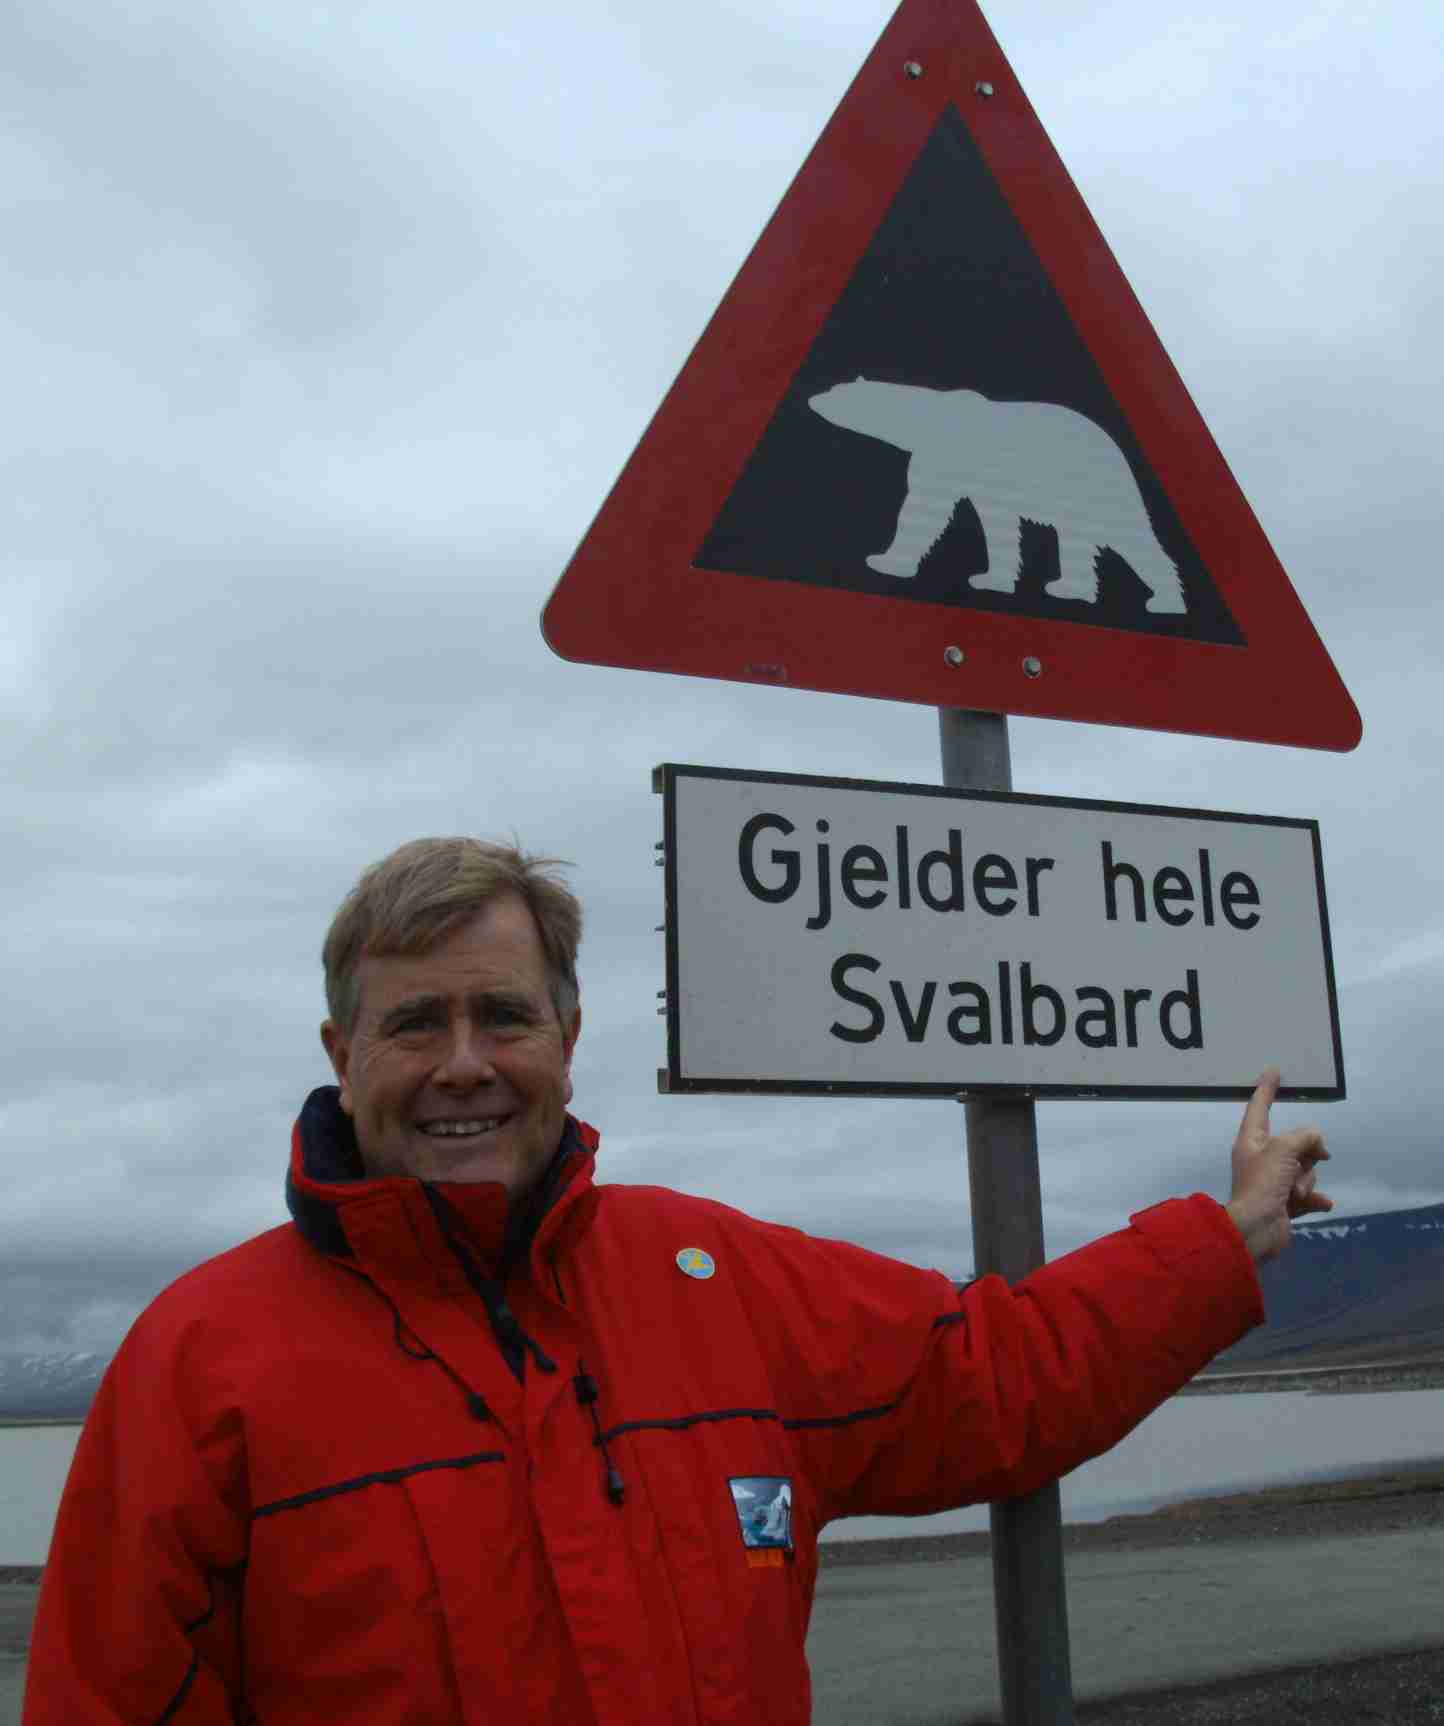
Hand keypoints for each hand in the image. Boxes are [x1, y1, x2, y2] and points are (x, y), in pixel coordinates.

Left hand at [1226, 1068, 1331, 1263]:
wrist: (1256, 1230)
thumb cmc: (1262, 1183)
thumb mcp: (1284, 1150)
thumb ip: (1304, 1137)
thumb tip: (1316, 1145)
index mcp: (1251, 1141)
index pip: (1260, 1107)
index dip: (1267, 1088)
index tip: (1273, 1071)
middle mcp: (1260, 1158)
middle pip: (1295, 1144)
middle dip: (1305, 1157)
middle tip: (1298, 1168)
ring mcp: (1272, 1181)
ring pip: (1305, 1170)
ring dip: (1305, 1181)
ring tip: (1294, 1193)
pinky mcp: (1283, 1202)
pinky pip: (1308, 1194)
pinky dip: (1314, 1198)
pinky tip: (1320, 1204)